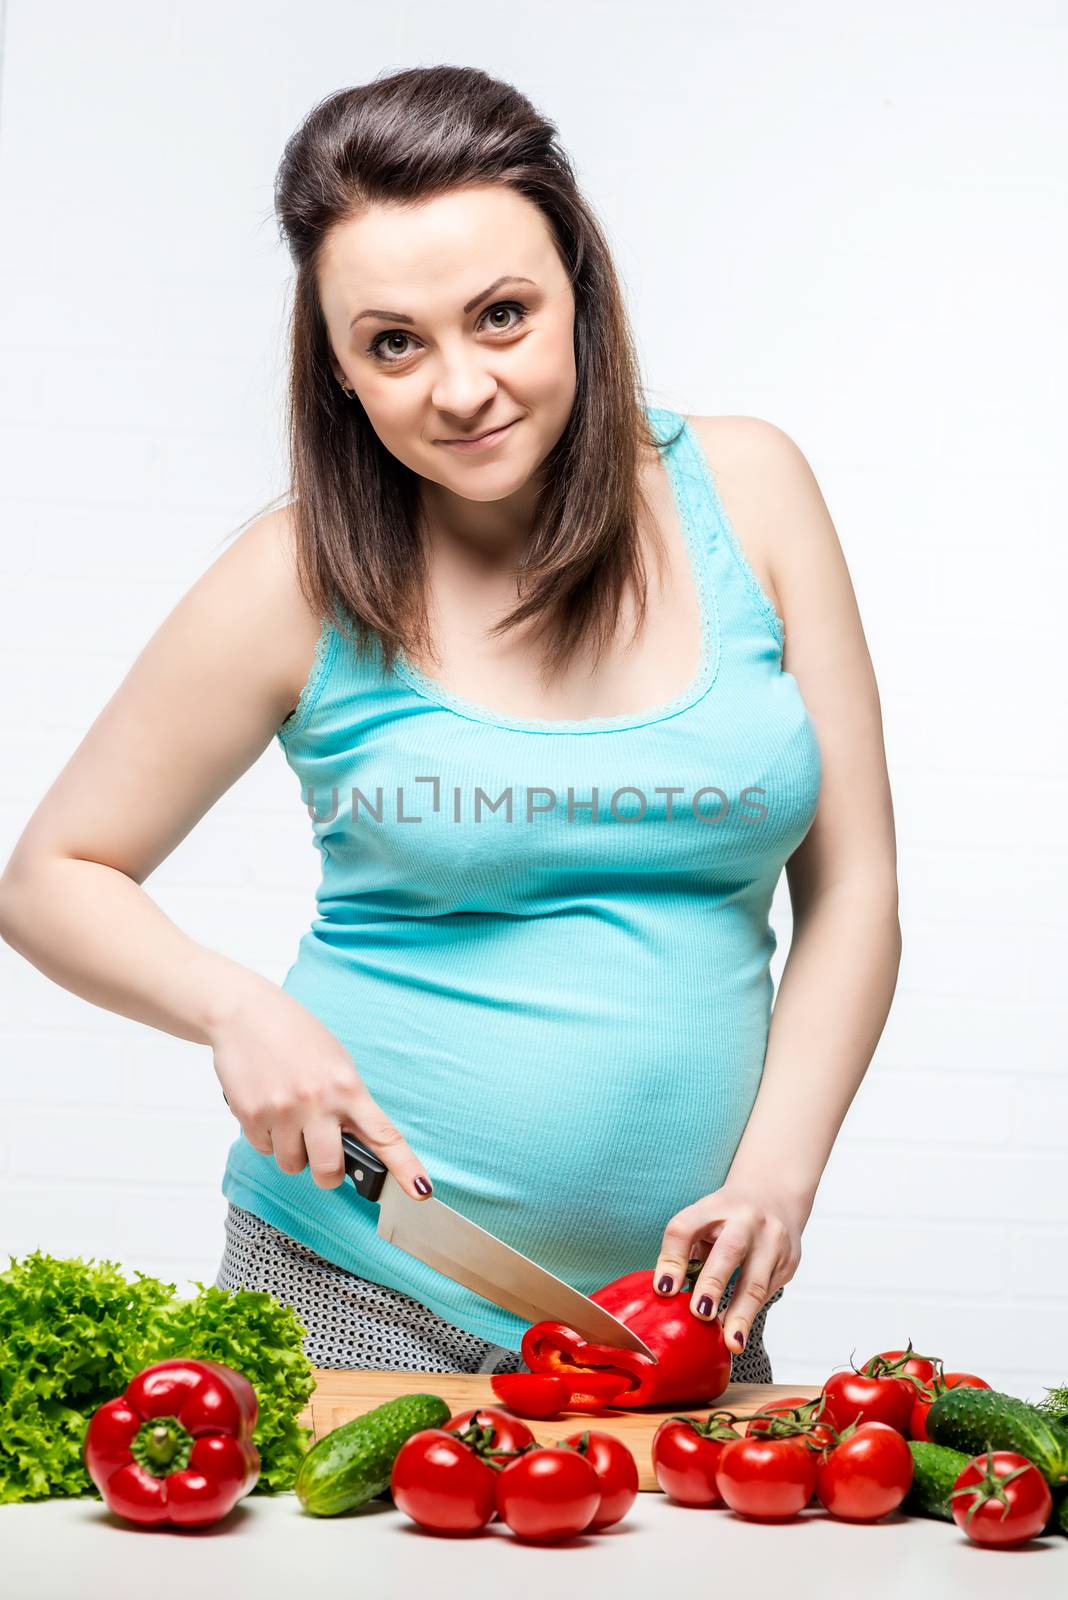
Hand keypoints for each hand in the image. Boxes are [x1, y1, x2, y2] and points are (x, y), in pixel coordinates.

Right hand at [211, 975, 433, 1198]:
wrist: (245, 1014)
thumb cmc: (295, 1035)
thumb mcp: (336, 1062)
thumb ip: (348, 1101)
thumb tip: (355, 1141)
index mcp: (347, 1086)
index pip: (383, 1136)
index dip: (405, 1167)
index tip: (421, 1190)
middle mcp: (317, 1102)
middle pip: (329, 1170)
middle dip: (328, 1174)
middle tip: (324, 1159)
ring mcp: (283, 1111)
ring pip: (292, 1165)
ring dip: (293, 1152)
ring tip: (289, 1120)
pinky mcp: (251, 1116)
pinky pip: (264, 1150)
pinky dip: (268, 1137)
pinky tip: (268, 1108)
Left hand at [650, 1180, 808, 1355]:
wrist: (774, 1196)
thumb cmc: (726, 1216)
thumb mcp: (702, 1219)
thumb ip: (686, 1251)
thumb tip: (668, 1295)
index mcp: (714, 1206)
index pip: (686, 1228)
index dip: (672, 1259)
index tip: (663, 1291)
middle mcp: (746, 1220)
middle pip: (729, 1250)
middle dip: (714, 1283)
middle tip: (700, 1313)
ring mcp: (772, 1240)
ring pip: (757, 1281)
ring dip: (741, 1314)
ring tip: (731, 1342)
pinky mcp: (788, 1261)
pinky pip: (767, 1292)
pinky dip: (751, 1314)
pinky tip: (739, 1333)